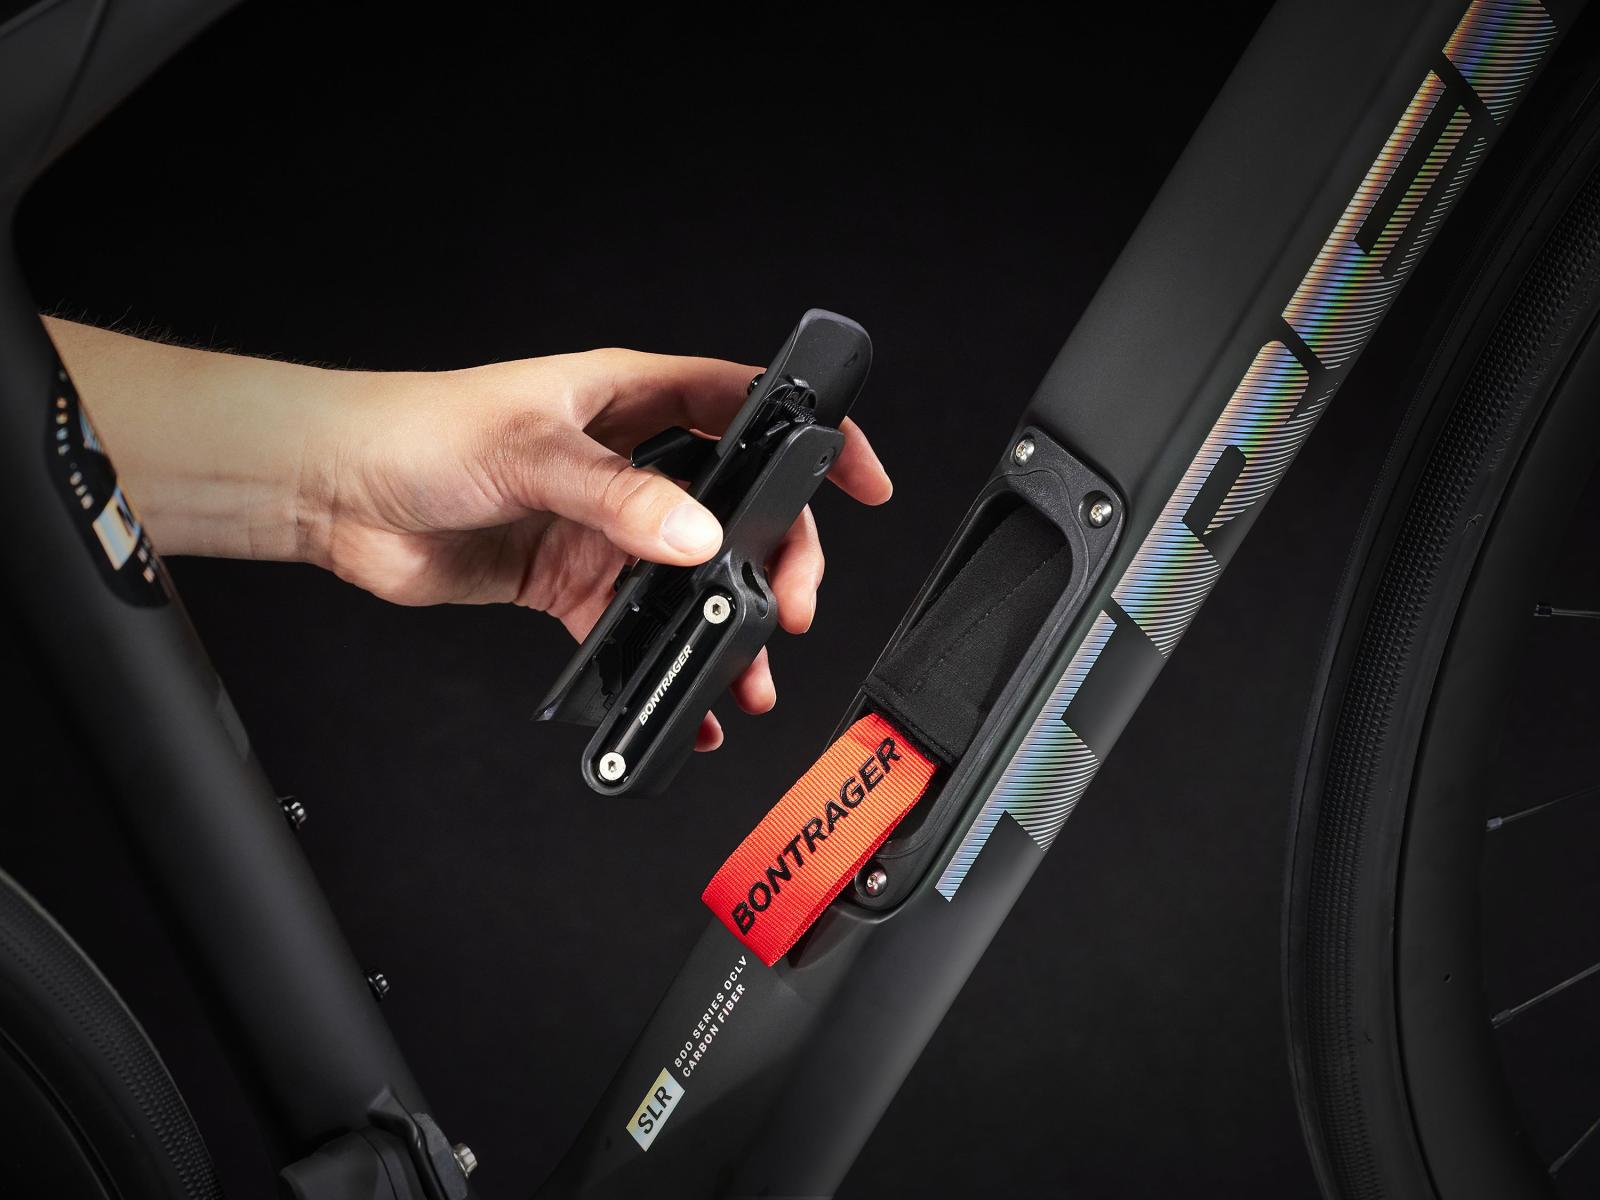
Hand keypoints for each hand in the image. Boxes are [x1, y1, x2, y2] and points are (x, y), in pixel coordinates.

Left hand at [304, 349, 892, 747]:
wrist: (332, 491)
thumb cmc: (416, 430)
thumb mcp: (528, 450)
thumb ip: (616, 497)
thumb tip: (696, 536)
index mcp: (628, 400)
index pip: (746, 406)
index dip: (814, 438)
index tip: (862, 480)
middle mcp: (626, 461)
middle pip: (735, 507)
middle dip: (777, 558)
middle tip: (790, 606)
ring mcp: (601, 525)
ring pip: (692, 577)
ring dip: (725, 625)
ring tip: (748, 675)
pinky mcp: (568, 580)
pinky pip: (635, 629)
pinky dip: (663, 665)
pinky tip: (683, 699)